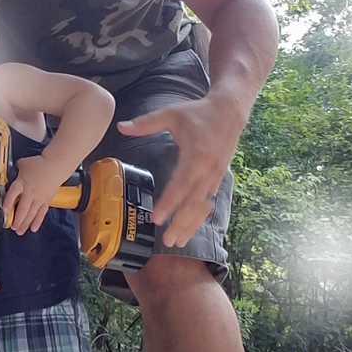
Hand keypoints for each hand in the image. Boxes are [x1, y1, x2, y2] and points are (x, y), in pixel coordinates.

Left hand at [2, 154, 62, 233]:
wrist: (56, 165)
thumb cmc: (40, 164)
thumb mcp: (23, 164)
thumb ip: (14, 171)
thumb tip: (6, 173)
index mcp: (22, 182)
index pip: (13, 194)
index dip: (8, 203)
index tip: (4, 211)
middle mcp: (30, 192)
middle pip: (23, 208)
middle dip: (17, 220)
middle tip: (12, 227)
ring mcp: (39, 198)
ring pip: (32, 213)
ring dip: (25, 224)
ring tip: (19, 231)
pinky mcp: (46, 201)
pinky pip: (41, 213)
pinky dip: (37, 221)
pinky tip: (33, 228)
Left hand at [118, 94, 241, 247]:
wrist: (230, 110)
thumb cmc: (199, 113)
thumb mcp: (170, 114)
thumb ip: (145, 123)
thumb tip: (121, 126)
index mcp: (196, 156)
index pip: (180, 184)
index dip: (169, 203)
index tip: (157, 217)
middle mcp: (208, 169)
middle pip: (193, 203)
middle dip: (180, 224)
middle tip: (167, 240)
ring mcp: (215, 176)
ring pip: (202, 207)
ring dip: (190, 225)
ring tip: (177, 241)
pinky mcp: (219, 178)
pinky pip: (208, 202)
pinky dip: (199, 217)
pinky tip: (189, 228)